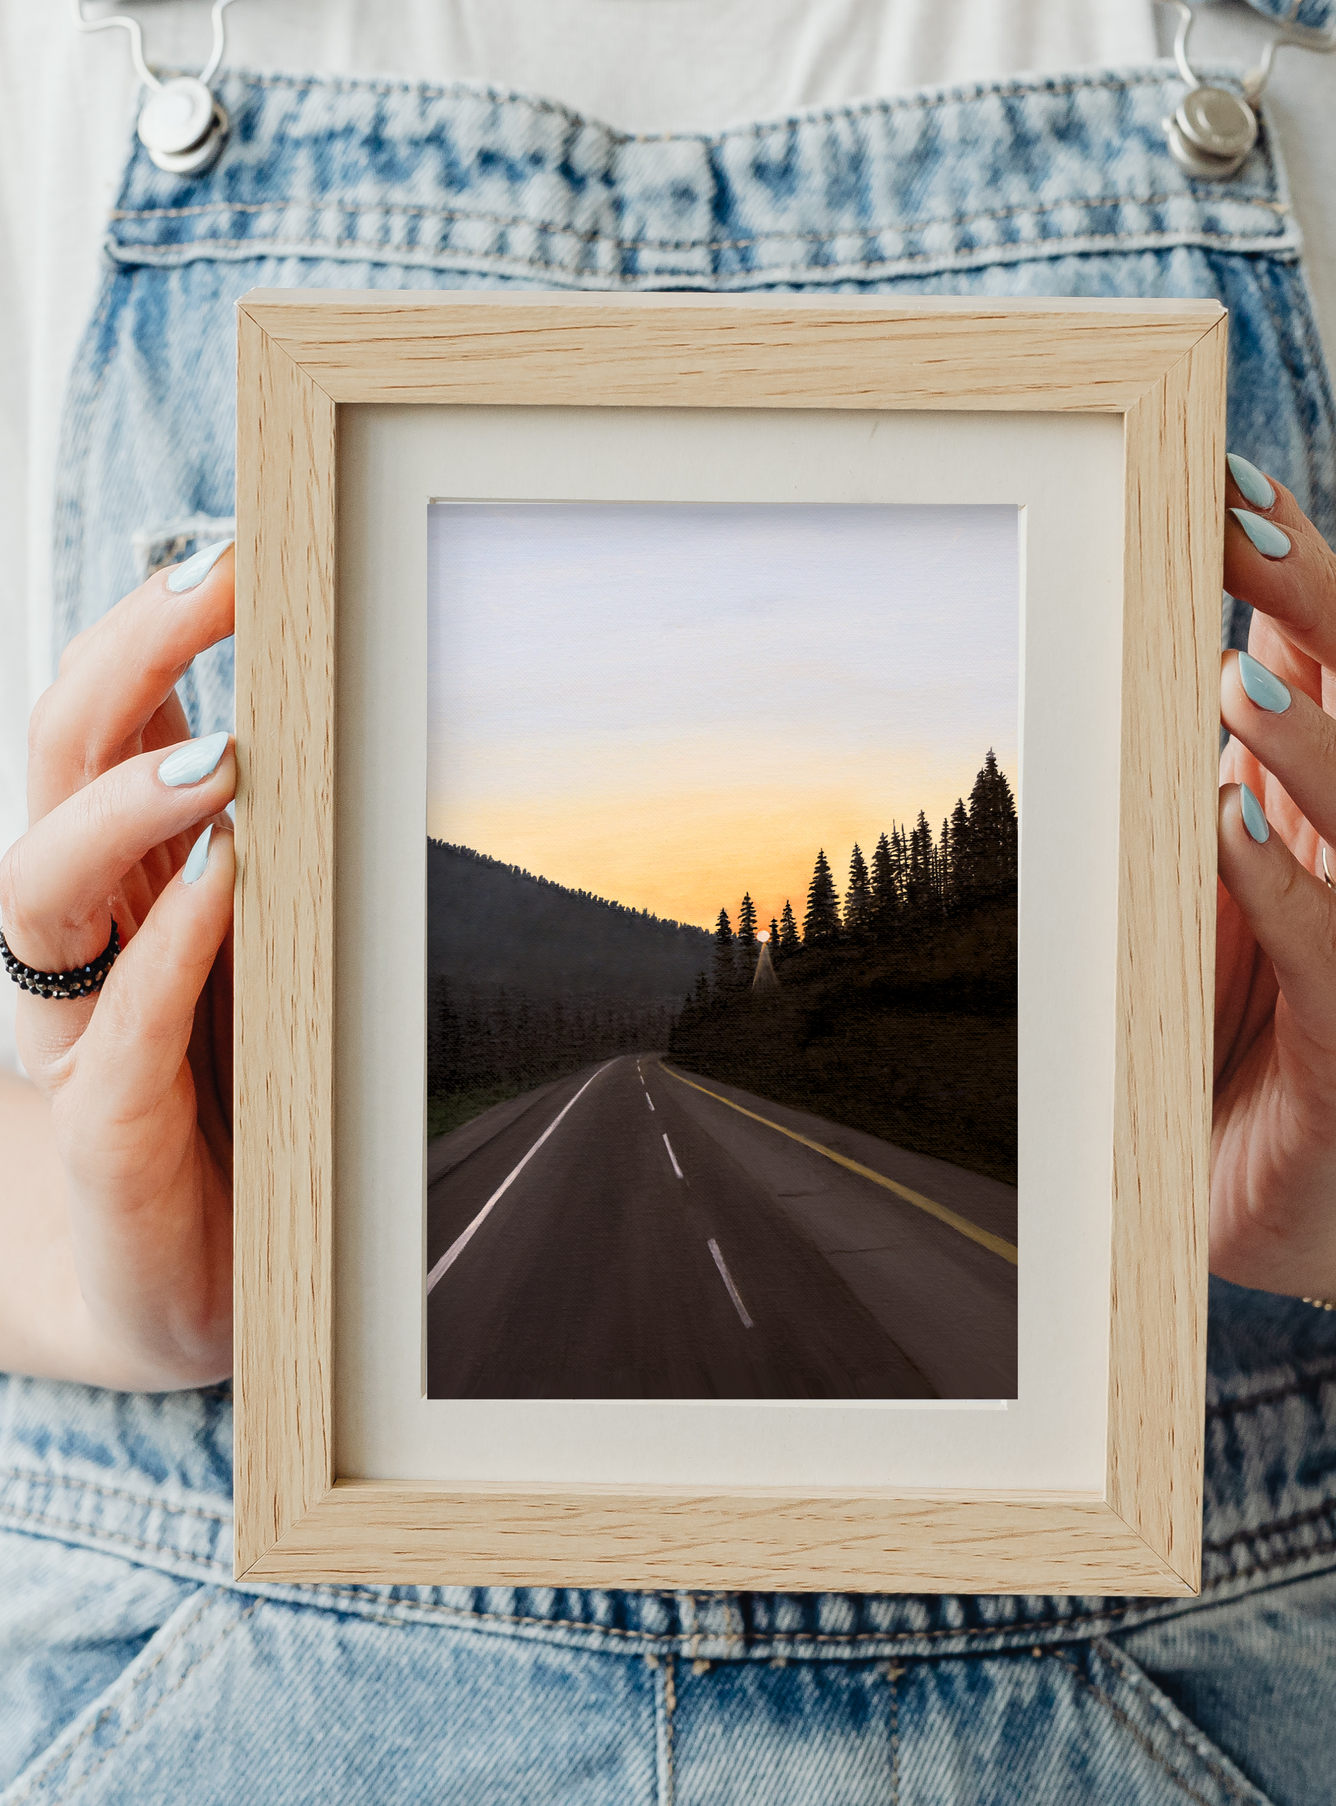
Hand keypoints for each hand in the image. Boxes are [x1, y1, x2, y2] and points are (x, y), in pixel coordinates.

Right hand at [0, 545, 235, 1386]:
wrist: (176, 1286)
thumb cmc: (234, 1107)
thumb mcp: (263, 963)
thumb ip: (276, 860)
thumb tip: (343, 737)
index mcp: (120, 880)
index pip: (105, 724)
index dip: (150, 630)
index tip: (240, 548)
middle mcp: (82, 937)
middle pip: (57, 761)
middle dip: (128, 658)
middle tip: (222, 581)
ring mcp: (81, 1030)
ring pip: (43, 880)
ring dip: (123, 802)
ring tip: (221, 754)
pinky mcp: (108, 1128)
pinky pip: (123, 1030)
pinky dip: (171, 951)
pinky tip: (225, 884)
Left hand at [1213, 465, 1335, 1307]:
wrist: (1275, 1195)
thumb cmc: (1227, 1019)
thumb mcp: (1203, 874)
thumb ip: (1202, 772)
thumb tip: (1168, 647)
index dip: (1302, 562)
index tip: (1230, 483)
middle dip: (1325, 603)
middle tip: (1244, 537)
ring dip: (1316, 743)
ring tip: (1238, 683)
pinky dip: (1286, 891)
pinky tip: (1229, 832)